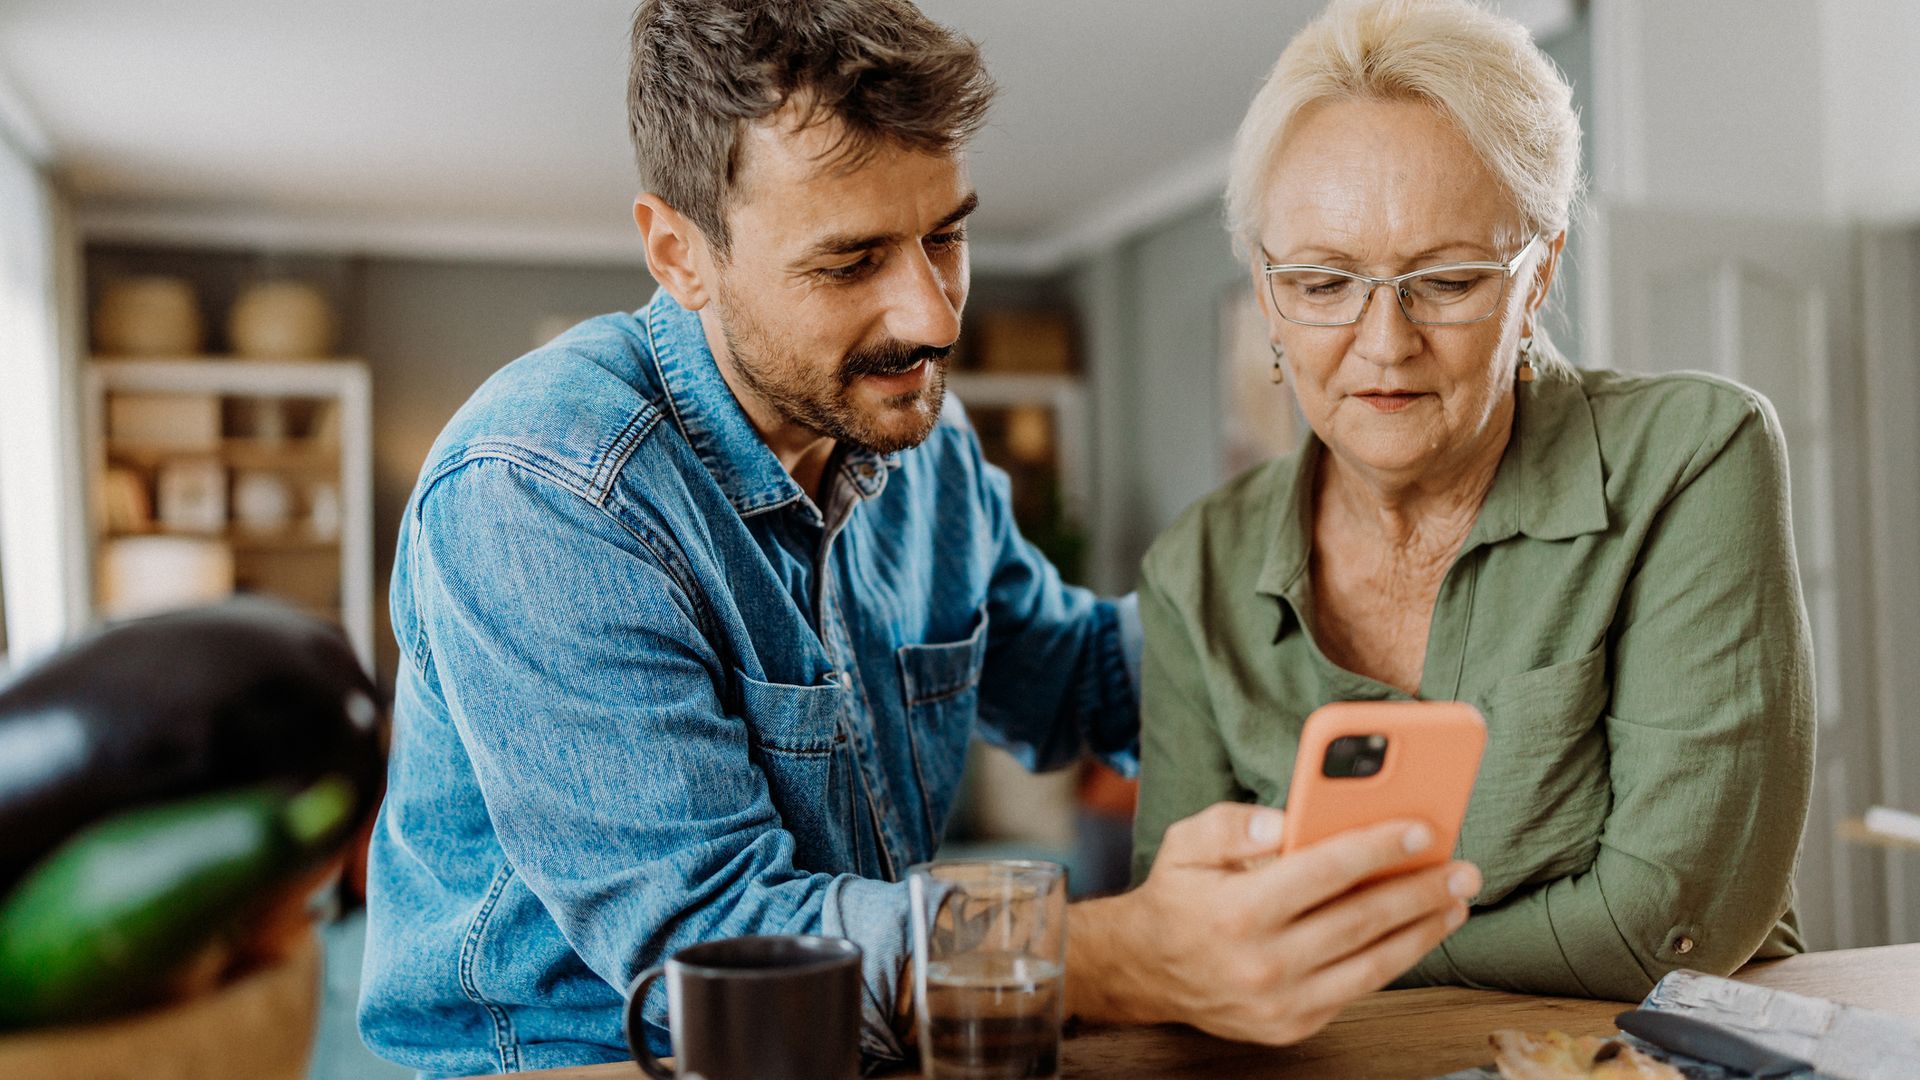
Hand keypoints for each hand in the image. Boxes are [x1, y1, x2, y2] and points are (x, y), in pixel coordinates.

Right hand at [1066, 802, 1477, 1044]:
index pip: (1321, 873)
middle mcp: (1261, 964)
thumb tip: (1283, 821)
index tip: (1420, 830)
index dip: (1375, 848)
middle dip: (1419, 891)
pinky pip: (1358, 989)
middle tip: (1462, 869)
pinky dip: (1394, 958)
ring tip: (1455, 902)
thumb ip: (1234, 825)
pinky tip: (1418, 932)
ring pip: (1371, 964)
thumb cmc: (1177, 896)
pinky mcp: (1292, 1026)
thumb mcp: (1187, 842)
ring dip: (1422, 931)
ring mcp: (1280, 1003)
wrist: (1146, 970)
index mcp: (1236, 912)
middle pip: (1360, 921)